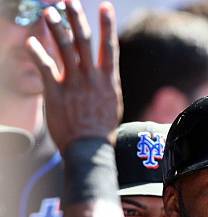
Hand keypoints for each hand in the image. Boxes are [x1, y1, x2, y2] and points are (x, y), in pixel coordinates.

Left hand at [26, 0, 121, 153]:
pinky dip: (39, 53)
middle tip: (70, 0)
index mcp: (108, 80)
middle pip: (84, 41)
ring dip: (57, 28)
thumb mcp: (113, 104)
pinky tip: (33, 41)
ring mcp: (73, 84)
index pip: (109, 47)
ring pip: (64, 49)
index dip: (107, 25)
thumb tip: (108, 73)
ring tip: (49, 11)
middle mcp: (91, 78)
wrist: (90, 149)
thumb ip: (108, 85)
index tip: (105, 6)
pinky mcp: (56, 93)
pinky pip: (45, 68)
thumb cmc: (103, 130)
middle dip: (77, 18)